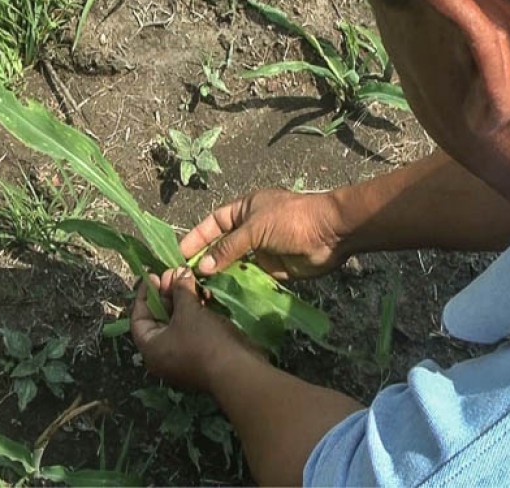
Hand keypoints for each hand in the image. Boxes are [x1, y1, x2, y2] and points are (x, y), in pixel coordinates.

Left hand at [131, 267, 265, 391]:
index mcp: (151, 348)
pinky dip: (195, 313)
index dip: (145, 294)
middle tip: (176, 273)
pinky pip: (191, 330)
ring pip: (177, 323)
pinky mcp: (200, 355)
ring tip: (191, 280)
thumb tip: (179, 271)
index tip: (155, 275)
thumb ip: (180, 289)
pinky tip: (204, 296)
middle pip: (158, 319)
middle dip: (167, 294)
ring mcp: (182, 357)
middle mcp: (162, 355)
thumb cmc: (204, 340)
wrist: (238, 370)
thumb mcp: (188, 310)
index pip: (138, 317)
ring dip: (183, 301)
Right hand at [180, 188, 347, 279]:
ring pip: (234, 265)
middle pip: (221, 246)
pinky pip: (250, 279)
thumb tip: (203, 266)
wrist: (330, 233)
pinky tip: (222, 298)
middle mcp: (250, 230)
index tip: (179, 254)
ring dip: (219, 277)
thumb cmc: (291, 220)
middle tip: (186, 279)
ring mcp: (261, 251)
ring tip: (200, 292)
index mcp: (244, 210)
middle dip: (205, 261)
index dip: (196, 237)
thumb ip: (228, 247)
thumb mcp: (255, 228)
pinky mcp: (272, 270)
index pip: (212, 223)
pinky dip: (237, 287)